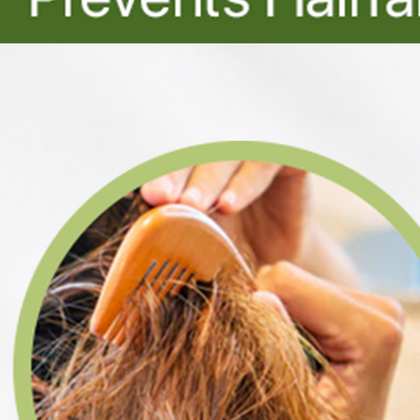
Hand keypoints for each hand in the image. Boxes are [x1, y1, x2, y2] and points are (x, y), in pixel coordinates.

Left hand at [140, 162, 307, 266]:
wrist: (281, 267)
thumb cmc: (231, 249)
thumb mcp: (197, 239)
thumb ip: (170, 224)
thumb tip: (133, 230)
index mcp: (191, 167)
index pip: (169, 161)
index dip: (154, 172)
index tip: (142, 194)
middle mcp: (220, 155)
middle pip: (193, 152)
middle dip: (174, 174)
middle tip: (161, 196)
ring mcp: (252, 155)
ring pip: (225, 155)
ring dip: (206, 178)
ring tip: (192, 205)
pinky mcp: (286, 161)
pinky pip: (263, 163)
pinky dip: (244, 182)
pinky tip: (229, 204)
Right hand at [254, 261, 406, 419]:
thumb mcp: (293, 407)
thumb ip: (279, 349)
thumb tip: (259, 296)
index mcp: (375, 330)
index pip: (283, 281)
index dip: (259, 316)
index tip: (269, 363)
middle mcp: (383, 310)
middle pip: (285, 276)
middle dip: (269, 315)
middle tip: (283, 368)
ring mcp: (373, 308)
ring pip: (285, 281)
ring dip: (275, 318)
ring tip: (292, 366)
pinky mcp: (357, 309)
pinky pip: (294, 290)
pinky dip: (284, 318)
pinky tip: (299, 356)